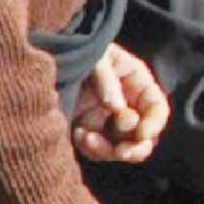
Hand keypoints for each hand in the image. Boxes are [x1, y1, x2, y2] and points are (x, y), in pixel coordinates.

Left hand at [73, 43, 170, 163]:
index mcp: (138, 85)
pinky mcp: (90, 132)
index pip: (157, 109)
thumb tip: (116, 108)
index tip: (142, 134)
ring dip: (108, 150)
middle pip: (145, 136)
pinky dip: (91, 148)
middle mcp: (128, 106)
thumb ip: (108, 80)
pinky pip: (98, 150)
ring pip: (122, 148)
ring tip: (86, 137)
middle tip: (122, 152)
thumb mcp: (97, 58)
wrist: (47, 62)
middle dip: (136, 147)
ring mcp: (109, 121)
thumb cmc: (80, 52)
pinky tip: (78, 133)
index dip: (154, 124)